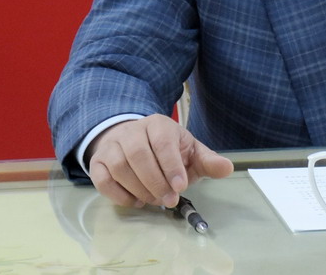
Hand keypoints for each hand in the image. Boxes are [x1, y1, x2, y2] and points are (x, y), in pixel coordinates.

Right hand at [87, 114, 233, 207]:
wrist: (135, 141)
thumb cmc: (168, 150)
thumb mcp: (190, 151)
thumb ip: (208, 161)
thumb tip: (227, 168)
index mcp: (158, 124)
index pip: (163, 143)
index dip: (171, 166)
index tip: (181, 186)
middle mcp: (132, 131)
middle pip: (139, 155)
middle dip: (156, 181)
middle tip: (169, 199)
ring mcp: (112, 146)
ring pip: (119, 167)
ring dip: (139, 189)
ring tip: (154, 200)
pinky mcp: (98, 162)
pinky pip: (102, 180)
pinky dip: (119, 195)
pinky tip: (136, 200)